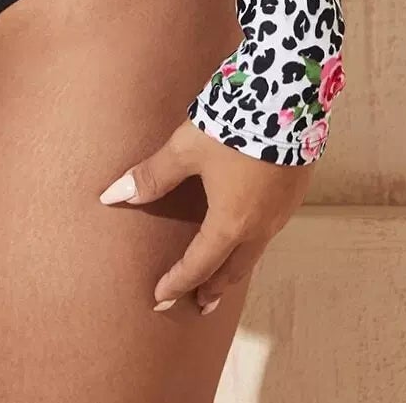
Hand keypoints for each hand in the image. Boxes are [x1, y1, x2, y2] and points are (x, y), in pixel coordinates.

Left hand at [97, 117, 313, 314]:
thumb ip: (152, 175)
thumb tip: (112, 195)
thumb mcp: (185, 149)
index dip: (177, 282)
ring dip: (234, 269)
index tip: (160, 298)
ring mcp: (280, 214)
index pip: (199, 265)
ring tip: (221, 277)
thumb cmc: (233, 127)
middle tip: (198, 303)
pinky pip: (268, 233)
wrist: (287, 101)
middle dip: (212, 288)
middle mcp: (259, 227)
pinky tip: (247, 234)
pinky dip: (251, 246)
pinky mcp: (293, 195)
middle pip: (232, 269)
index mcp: (230, 222)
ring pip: (253, 254)